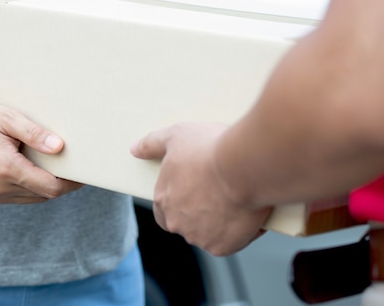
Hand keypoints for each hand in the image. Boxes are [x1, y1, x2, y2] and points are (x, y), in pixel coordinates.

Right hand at [0, 98, 82, 203]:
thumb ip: (34, 133)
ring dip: (45, 186)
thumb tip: (59, 147)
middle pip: (43, 194)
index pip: (50, 188)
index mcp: (5, 168)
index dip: (71, 183)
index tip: (83, 173)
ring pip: (32, 198)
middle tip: (73, 166)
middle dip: (61, 183)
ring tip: (54, 166)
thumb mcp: (8, 117)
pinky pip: (18, 197)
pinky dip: (30, 187)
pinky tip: (33, 169)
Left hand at [131, 122, 269, 255]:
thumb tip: (135, 149)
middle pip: (187, 224)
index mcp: (163, 200)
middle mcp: (177, 223)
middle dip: (201, 213)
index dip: (179, 202)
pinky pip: (231, 241)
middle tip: (220, 192)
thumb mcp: (176, 136)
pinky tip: (248, 210)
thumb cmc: (208, 148)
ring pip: (209, 233)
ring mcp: (199, 237)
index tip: (196, 191)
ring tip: (238, 197)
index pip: (163, 212)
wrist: (241, 166)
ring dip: (220, 222)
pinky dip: (240, 230)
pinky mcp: (222, 246)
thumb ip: (153, 143)